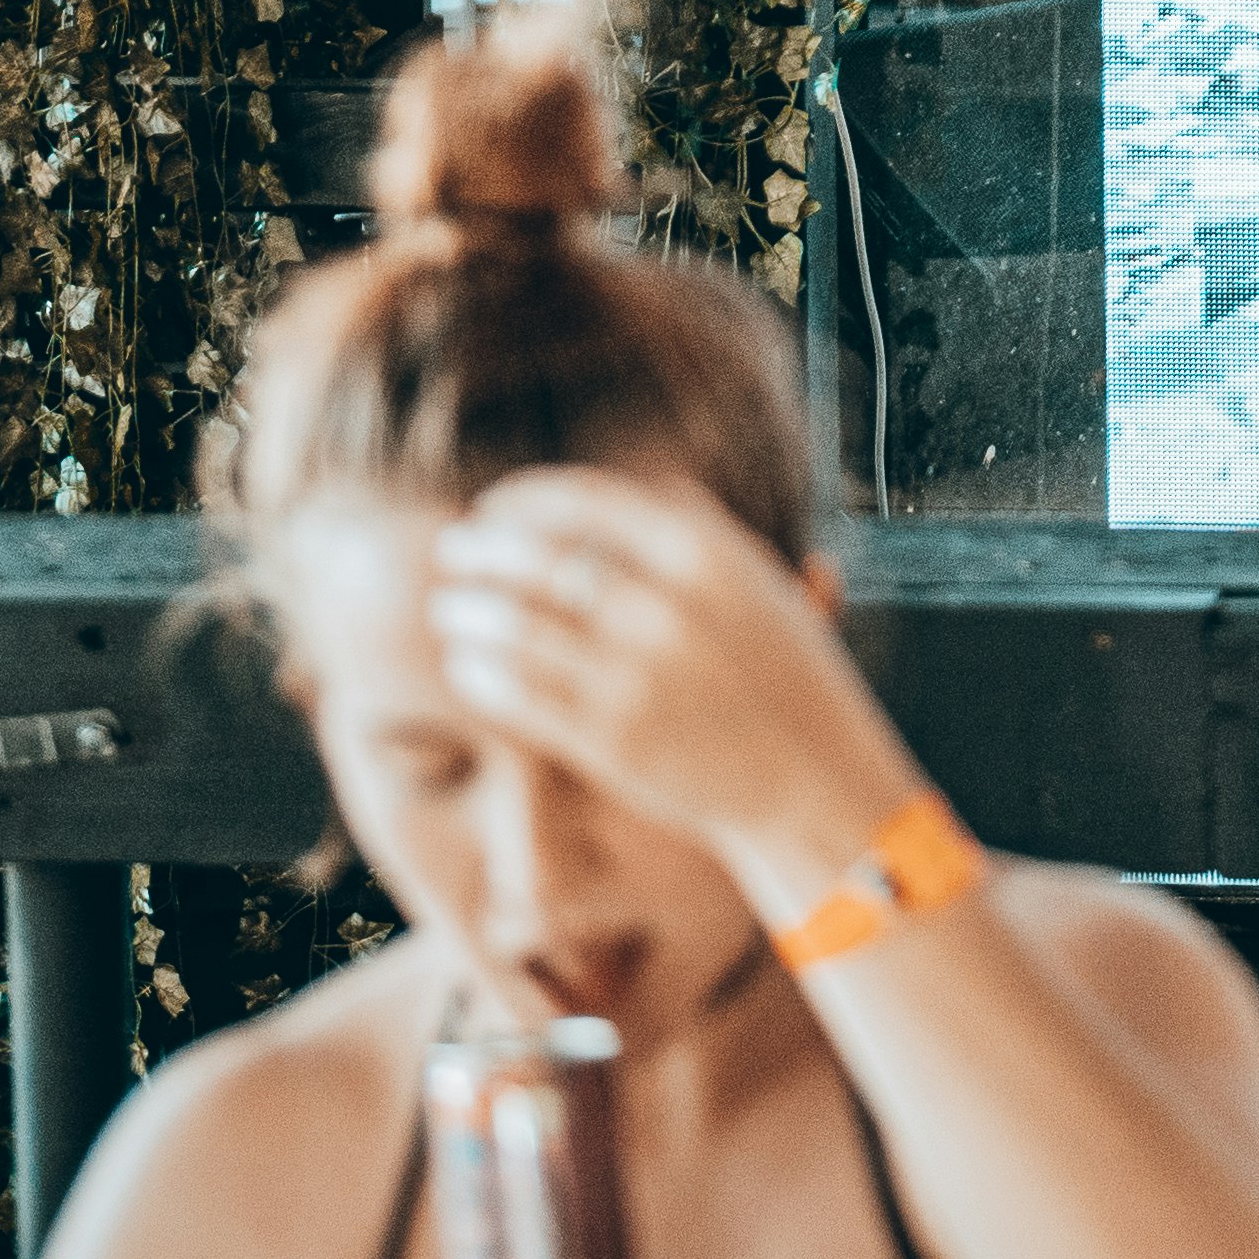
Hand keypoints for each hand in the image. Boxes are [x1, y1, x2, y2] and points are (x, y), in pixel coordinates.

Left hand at [424, 468, 918, 912]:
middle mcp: (667, 608)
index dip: (523, 499)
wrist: (808, 777)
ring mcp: (636, 676)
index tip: (493, 504)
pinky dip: (481, 674)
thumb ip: (698, 528)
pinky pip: (521, 696)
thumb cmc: (783, 673)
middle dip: (482, 549)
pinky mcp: (611, 740)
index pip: (586, 502)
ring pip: (519, 628)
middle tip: (452, 548)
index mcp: (706, 556)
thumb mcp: (758, 581)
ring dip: (470, 611)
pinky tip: (466, 663)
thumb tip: (632, 481)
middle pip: (541, 560)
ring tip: (449, 606)